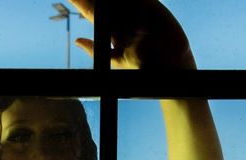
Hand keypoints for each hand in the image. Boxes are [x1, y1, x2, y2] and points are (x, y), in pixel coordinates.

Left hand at [68, 0, 194, 68]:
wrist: (168, 66)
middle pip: (107, 3)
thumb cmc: (142, 67)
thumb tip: (77, 41)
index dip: (84, 5)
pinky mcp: (153, 7)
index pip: (96, 14)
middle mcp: (125, 20)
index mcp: (113, 31)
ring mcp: (138, 12)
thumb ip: (96, 49)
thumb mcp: (115, 59)